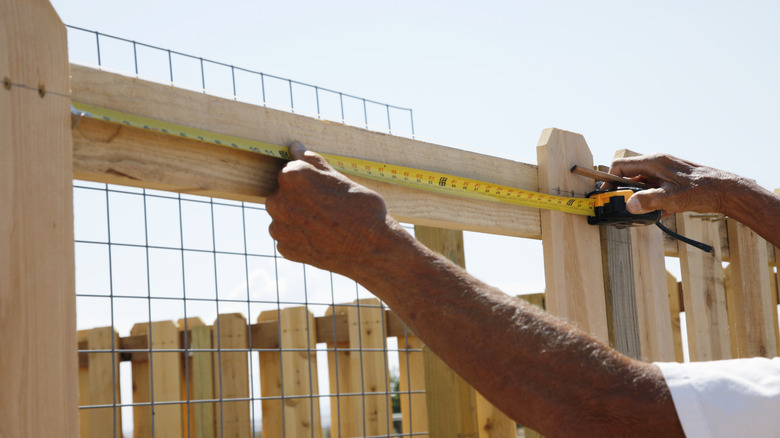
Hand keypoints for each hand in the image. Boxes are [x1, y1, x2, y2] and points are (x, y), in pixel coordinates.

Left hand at [265, 141, 400, 275]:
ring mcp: (278, 226)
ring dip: (298, 219)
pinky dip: (301, 238)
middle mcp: (278, 200)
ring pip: (284, 216)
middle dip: (300, 199)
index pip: (291, 171)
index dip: (309, 181)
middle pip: (284, 194)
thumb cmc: (362, 209)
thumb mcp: (341, 178)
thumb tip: (296, 147)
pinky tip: (321, 239)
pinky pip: (287, 238)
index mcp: (292, 176)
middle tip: (327, 208)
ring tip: (325, 225)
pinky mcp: (284, 248)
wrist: (373, 248)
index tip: (325, 191)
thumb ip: (313, 163)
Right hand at [607, 153, 740, 216]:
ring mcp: (664, 170)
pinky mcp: (671, 178)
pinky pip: (654, 188)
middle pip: (629, 176)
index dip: (609, 181)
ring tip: (653, 211)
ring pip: (642, 184)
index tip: (606, 195)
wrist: (726, 190)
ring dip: (643, 198)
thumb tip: (629, 205)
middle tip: (629, 208)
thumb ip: (648, 201)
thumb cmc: (702, 191)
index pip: (620, 166)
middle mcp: (656, 162)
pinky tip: (666, 210)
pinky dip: (656, 200)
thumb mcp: (672, 199)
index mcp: (653, 162)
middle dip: (628, 193)